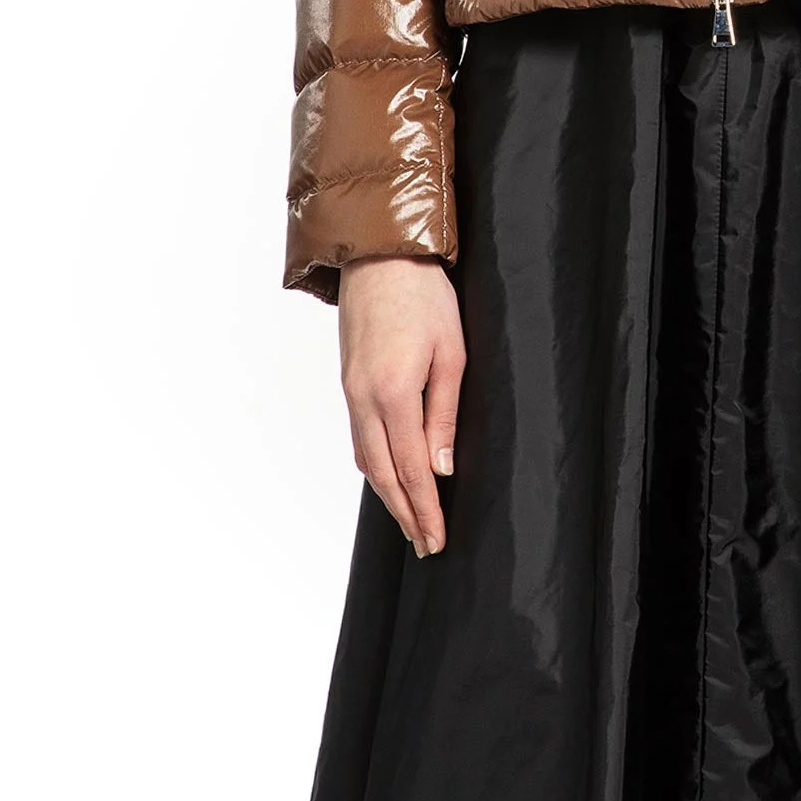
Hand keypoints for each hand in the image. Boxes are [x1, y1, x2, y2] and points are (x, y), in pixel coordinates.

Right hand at [337, 255, 464, 558]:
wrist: (380, 255)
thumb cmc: (425, 297)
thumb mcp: (452, 352)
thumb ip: (444, 414)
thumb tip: (441, 469)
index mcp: (394, 394)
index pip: (412, 469)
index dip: (424, 509)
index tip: (436, 539)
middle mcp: (364, 400)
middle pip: (384, 474)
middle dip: (405, 513)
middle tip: (425, 544)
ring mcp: (351, 392)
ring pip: (368, 459)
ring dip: (389, 493)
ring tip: (410, 520)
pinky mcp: (349, 382)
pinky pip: (360, 437)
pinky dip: (375, 465)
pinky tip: (388, 476)